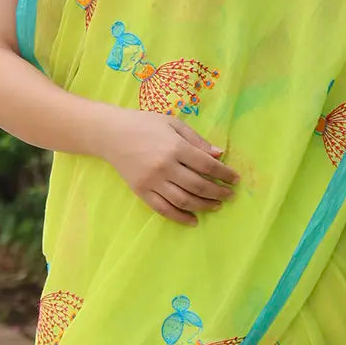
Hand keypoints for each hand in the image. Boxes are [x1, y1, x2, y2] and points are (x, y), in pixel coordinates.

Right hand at [96, 106, 238, 225]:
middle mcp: (165, 166)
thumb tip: (219, 155)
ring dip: (204, 206)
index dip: (224, 174)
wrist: (110, 134)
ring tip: (216, 206)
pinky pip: (163, 209)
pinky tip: (193, 220)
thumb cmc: (144, 124)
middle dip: (218, 193)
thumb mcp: (173, 124)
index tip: (235, 180)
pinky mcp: (141, 192)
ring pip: (184, 201)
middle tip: (229, 196)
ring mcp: (152, 181)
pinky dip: (180, 218)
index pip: (207, 166)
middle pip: (198, 186)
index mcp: (175, 147)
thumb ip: (197, 140)